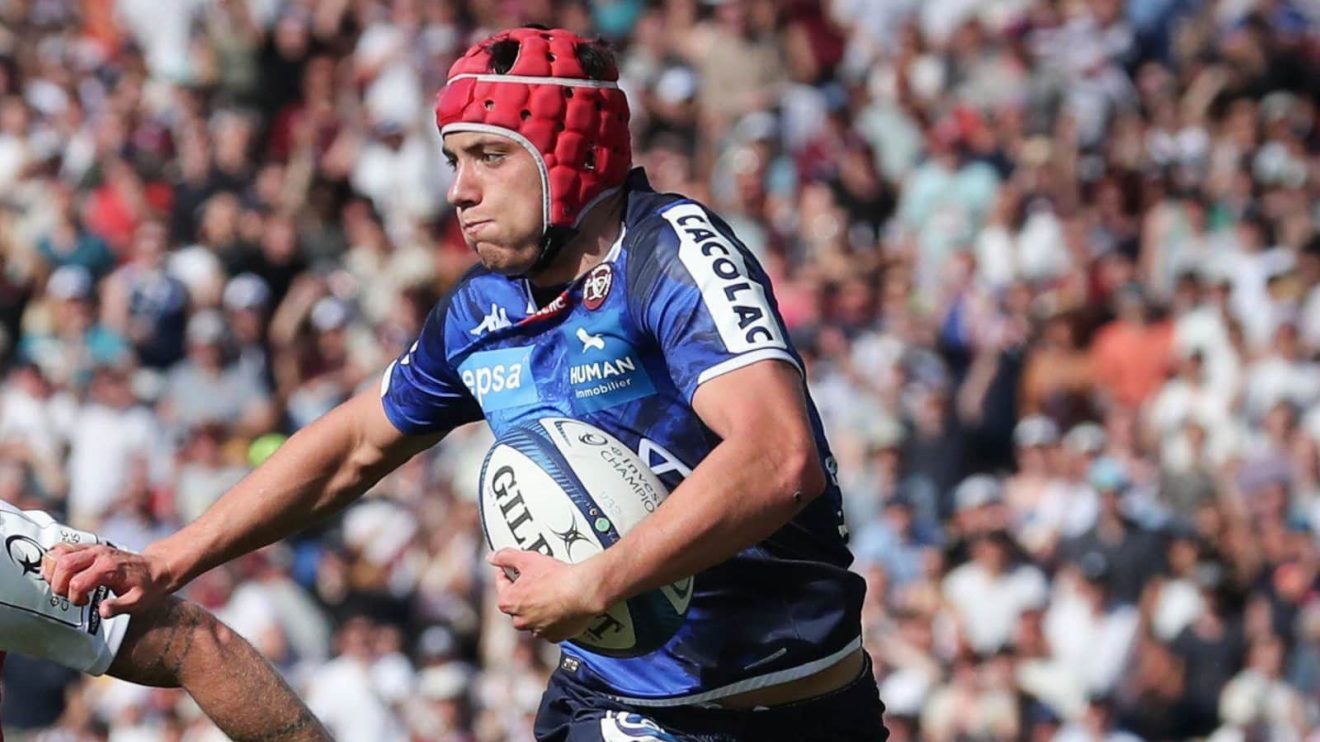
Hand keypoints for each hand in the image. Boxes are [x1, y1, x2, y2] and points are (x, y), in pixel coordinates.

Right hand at [41, 544, 171, 618]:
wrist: (157, 567)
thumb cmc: (147, 585)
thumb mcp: (138, 601)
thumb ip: (119, 606)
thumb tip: (102, 611)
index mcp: (109, 568)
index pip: (77, 583)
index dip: (74, 598)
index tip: (84, 603)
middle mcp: (99, 554)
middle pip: (63, 565)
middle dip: (58, 585)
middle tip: (69, 595)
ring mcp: (94, 548)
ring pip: (59, 553)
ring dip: (53, 571)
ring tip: (63, 584)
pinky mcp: (90, 547)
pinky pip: (63, 547)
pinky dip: (55, 560)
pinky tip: (61, 573)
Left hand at [489, 549, 608, 642]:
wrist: (583, 591)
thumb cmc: (556, 576)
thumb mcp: (528, 559)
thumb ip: (506, 557)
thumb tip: (491, 557)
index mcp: (509, 602)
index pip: (502, 584)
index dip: (508, 573)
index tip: (515, 568)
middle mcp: (520, 620)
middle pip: (516, 605)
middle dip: (523, 594)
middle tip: (536, 580)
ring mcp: (537, 630)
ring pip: (532, 619)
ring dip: (537, 610)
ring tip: (550, 594)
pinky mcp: (555, 636)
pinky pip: (549, 628)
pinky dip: (552, 620)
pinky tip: (560, 607)